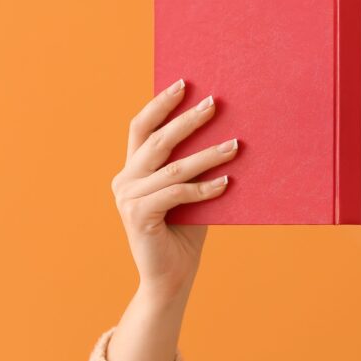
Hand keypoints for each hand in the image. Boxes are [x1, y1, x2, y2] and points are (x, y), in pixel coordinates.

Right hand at [110, 77, 238, 301]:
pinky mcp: (138, 216)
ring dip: (208, 154)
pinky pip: (177, 193)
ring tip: (236, 144)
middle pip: (157, 140)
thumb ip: (195, 167)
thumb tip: (229, 134)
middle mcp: (124, 180)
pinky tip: (227, 183)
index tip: (183, 82)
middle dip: (187, 119)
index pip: (141, 128)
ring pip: (173, 167)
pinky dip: (204, 188)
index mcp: (132, 170)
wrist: (172, 277)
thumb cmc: (186, 233)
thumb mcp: (191, 193)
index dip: (160, 104)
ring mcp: (128, 199)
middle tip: (214, 102)